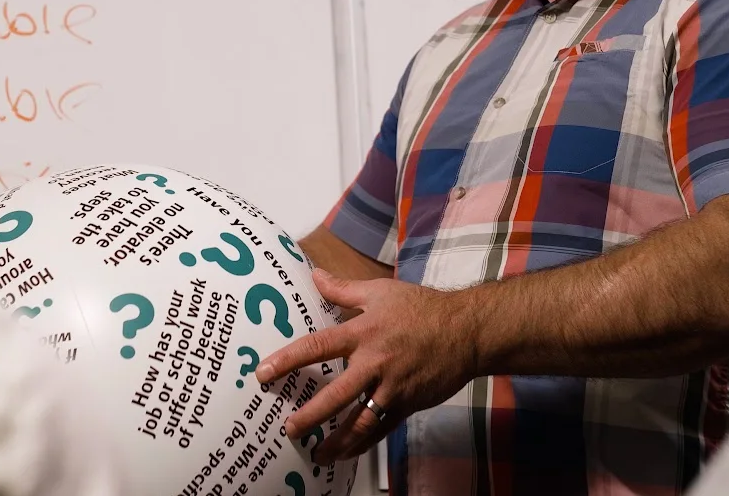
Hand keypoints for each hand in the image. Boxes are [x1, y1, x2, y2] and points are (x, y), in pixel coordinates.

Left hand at [255, 268, 479, 464]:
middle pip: (335, 395)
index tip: (262, 374)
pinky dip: (362, 443)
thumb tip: (314, 274)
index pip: (317, 347)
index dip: (287, 361)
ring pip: (359, 421)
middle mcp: (374, 363)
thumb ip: (343, 289)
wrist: (466, 331)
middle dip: (310, 415)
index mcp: (362, 333)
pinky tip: (347, 453)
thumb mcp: (380, 291)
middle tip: (289, 429)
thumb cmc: (421, 308)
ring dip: (336, 440)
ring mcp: (391, 388)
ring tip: (317, 454)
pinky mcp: (407, 404)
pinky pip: (381, 429)